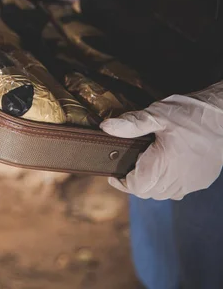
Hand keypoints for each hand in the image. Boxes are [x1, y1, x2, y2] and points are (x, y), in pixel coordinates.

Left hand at [101, 82, 222, 199]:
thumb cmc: (191, 113)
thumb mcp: (157, 115)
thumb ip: (131, 124)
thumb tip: (106, 127)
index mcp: (165, 164)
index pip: (137, 187)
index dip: (122, 183)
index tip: (114, 174)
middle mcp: (179, 178)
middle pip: (148, 192)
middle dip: (134, 183)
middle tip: (127, 168)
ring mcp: (192, 182)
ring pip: (163, 194)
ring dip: (151, 185)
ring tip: (145, 167)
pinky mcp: (202, 180)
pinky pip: (179, 191)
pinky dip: (167, 184)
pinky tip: (165, 169)